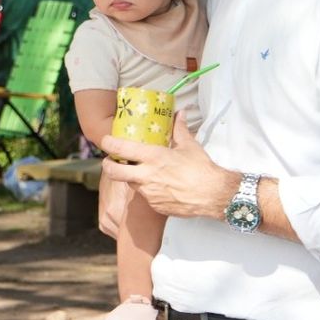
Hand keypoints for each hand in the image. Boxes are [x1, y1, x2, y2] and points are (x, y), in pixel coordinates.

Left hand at [100, 113, 236, 219]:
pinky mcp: (155, 205)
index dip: (109, 144)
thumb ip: (179, 129)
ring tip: (139, 172)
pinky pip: (145, 196)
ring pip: (130, 184)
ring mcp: (149, 193)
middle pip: (114, 172)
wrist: (213, 195)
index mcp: (153, 157)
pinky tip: (159, 186)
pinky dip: (147, 190)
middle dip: (107, 166)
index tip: (106, 141)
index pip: (121, 148)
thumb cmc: (202, 169)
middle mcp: (146, 175)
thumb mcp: (190, 146)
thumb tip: (180, 114)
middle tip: (109, 161)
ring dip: (130, 178)